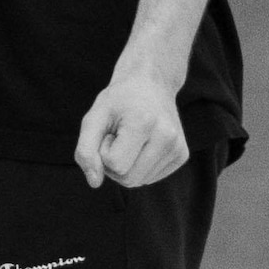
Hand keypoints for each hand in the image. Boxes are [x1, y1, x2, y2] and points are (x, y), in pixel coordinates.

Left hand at [73, 70, 188, 192]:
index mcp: (144, 124)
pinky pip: (148, 178)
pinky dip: (138, 167)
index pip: (115, 164)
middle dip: (113, 164)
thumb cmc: (117, 101)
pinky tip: (142, 145)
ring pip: (138, 181)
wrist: (150, 85)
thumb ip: (86, 151)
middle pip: (127, 179)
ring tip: (130, 139)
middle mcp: (167, 137)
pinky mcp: (182, 155)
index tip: (110, 132)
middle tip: (118, 137)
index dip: (103, 151)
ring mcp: (178, 148)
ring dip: (125, 166)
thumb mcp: (93, 118)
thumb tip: (94, 183)